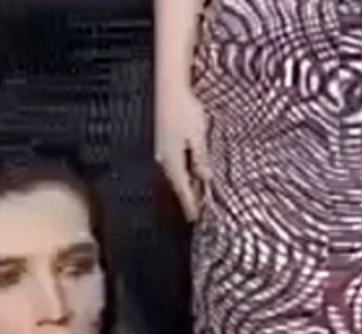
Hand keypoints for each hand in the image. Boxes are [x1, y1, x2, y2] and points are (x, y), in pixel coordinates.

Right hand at [156, 82, 209, 221]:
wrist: (165, 88)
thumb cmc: (183, 109)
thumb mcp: (198, 136)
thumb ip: (200, 159)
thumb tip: (204, 177)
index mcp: (172, 161)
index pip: (182, 190)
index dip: (189, 204)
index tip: (194, 217)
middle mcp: (162, 159)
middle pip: (175, 183)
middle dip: (185, 195)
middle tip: (194, 208)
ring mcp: (157, 150)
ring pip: (171, 173)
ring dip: (181, 182)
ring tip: (191, 190)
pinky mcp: (157, 141)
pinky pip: (168, 161)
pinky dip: (177, 168)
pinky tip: (183, 166)